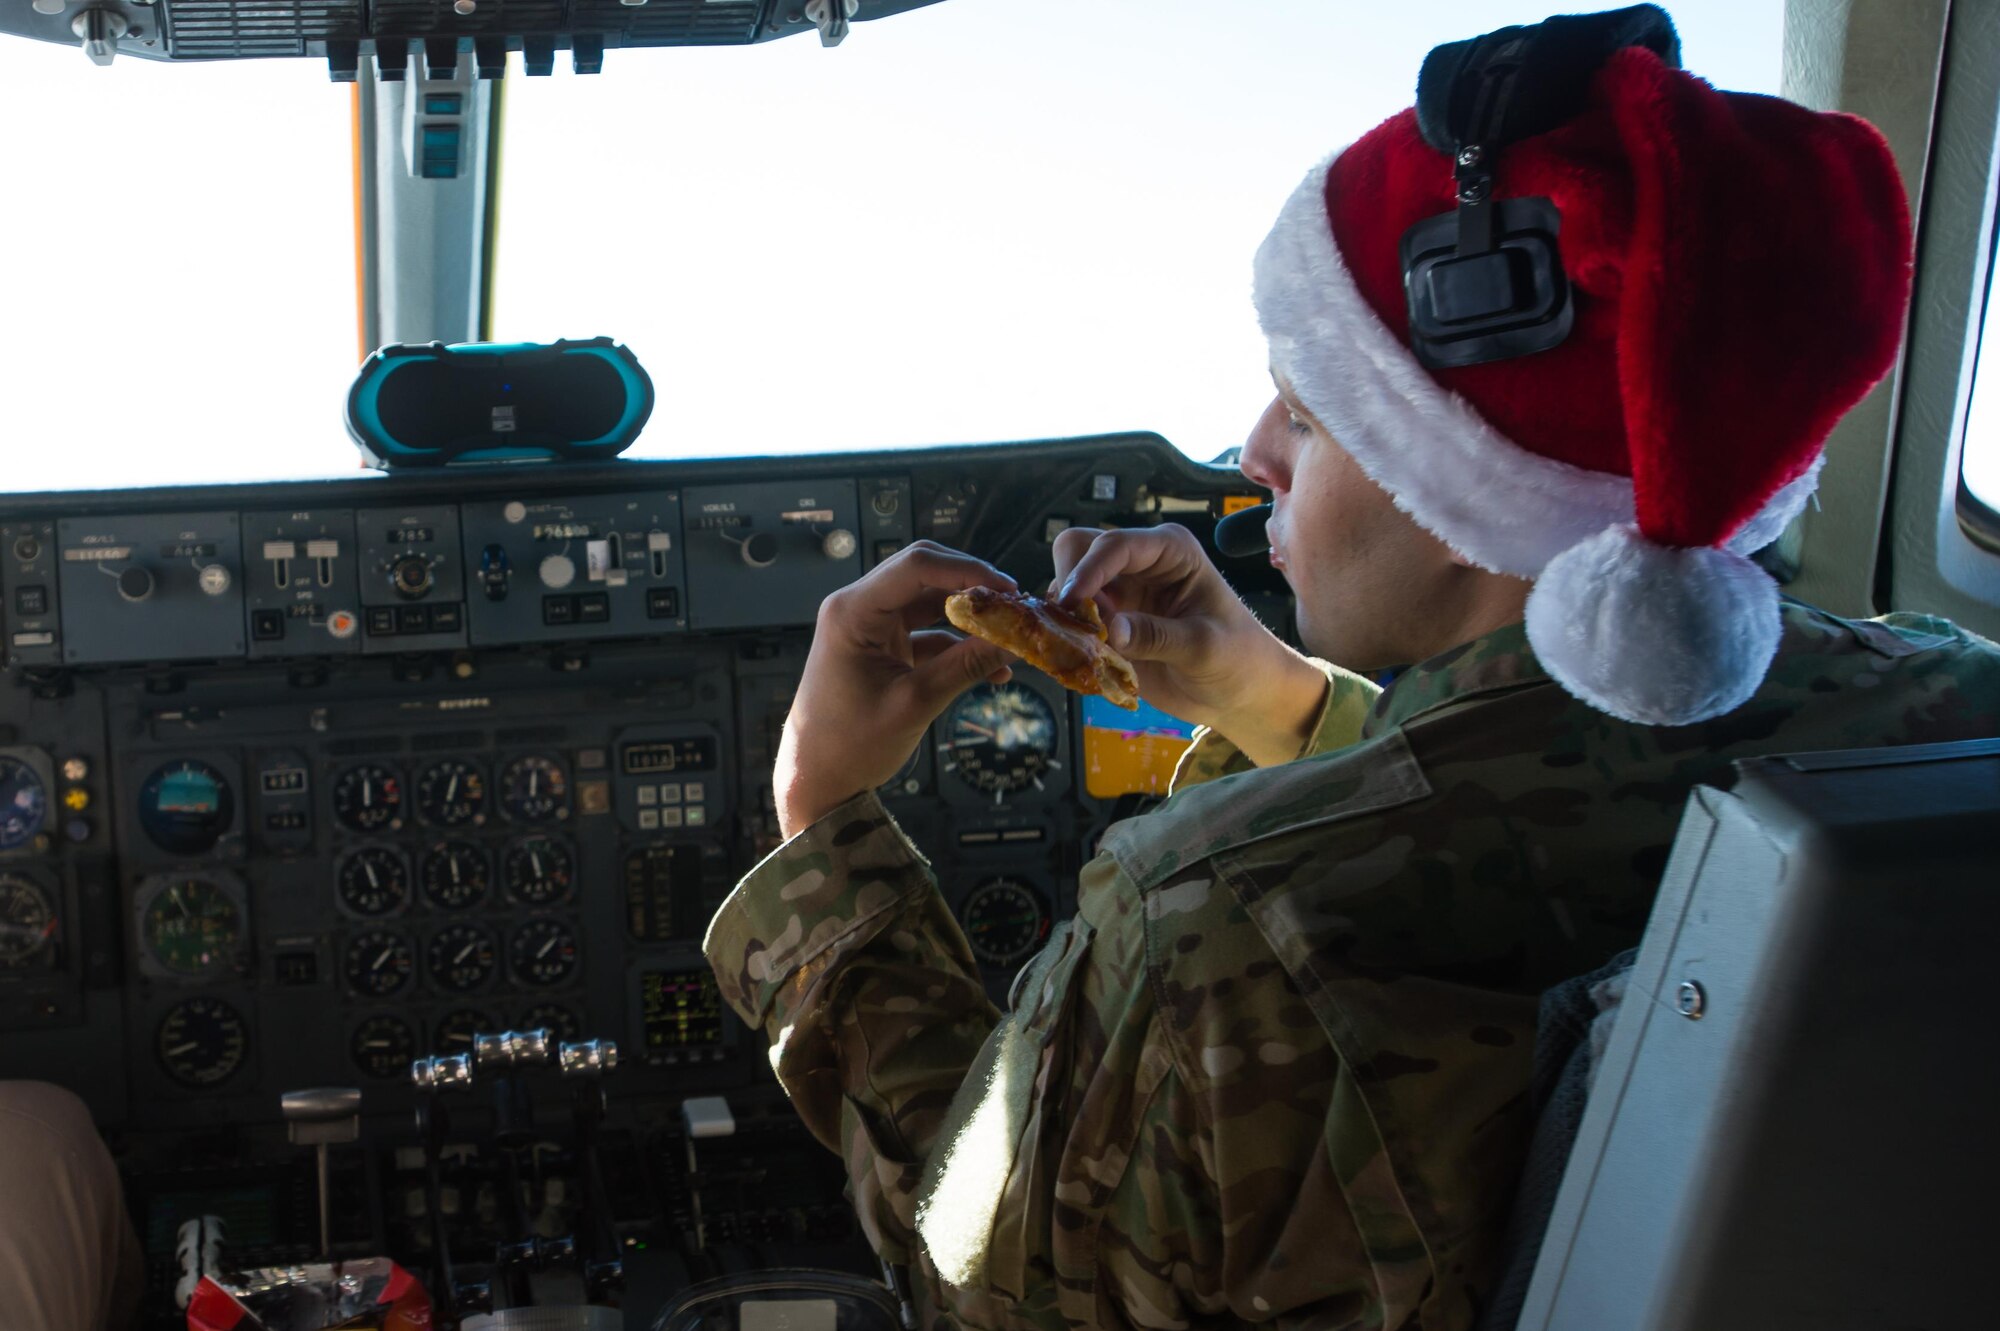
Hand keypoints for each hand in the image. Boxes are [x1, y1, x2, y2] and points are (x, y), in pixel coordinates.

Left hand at [775, 541, 1018, 838]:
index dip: (968, 570)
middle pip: (925, 575)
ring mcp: (870, 626)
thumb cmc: (850, 745)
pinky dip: (959, 645)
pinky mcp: (882, 646)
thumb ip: (966, 666)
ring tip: (1009, 635)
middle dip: (973, 588)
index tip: (1009, 591)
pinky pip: (929, 632)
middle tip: (1015, 607)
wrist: (818, 779)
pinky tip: (992, 668)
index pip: (917, 566)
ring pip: (931, 602)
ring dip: (970, 617)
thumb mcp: (916, 703)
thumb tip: (1016, 641)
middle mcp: (859, 607)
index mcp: (853, 611)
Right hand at [1053, 524, 1326, 766]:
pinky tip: (1083, 661)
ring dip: (1064, 615)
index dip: (1088, 569)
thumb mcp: (1205, 648)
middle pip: (1078, 550)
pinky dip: (1067, 637)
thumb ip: (1158, 637)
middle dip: (1068, 584)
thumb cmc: (1238, 659)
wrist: (1242, 694)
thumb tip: (1110, 630)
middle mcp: (1140, 564)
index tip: (1070, 602)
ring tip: (1080, 648)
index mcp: (1171, 551)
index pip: (1115, 545)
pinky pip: (1070, 620)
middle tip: (1075, 626)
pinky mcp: (1108, 622)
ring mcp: (1121, 592)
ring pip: (1066, 584)